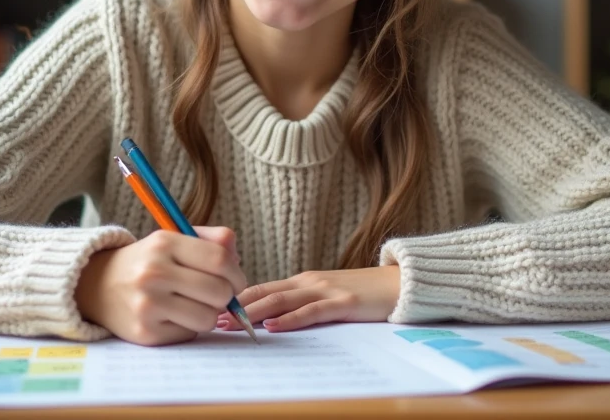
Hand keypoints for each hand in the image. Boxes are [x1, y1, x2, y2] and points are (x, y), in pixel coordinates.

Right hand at [75, 226, 246, 345]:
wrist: (98, 285)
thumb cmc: (148, 261)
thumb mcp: (174, 239)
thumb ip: (212, 241)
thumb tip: (237, 262)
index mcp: (165, 243)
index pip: (220, 259)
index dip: (237, 274)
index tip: (235, 280)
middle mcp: (154, 273)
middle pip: (219, 292)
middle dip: (226, 296)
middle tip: (216, 294)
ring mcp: (147, 305)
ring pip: (208, 318)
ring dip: (208, 314)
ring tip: (194, 305)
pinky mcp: (145, 333)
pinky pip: (189, 334)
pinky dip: (188, 327)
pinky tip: (173, 316)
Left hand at [216, 266, 400, 332]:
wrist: (398, 285)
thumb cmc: (361, 294)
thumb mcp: (326, 296)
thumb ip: (301, 303)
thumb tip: (271, 321)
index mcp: (301, 281)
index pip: (260, 288)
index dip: (234, 300)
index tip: (211, 310)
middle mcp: (308, 282)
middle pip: (264, 292)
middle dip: (235, 307)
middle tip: (211, 318)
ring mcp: (325, 290)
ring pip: (281, 300)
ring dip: (254, 313)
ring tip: (232, 323)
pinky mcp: (343, 302)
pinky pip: (311, 311)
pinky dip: (290, 319)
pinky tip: (274, 327)